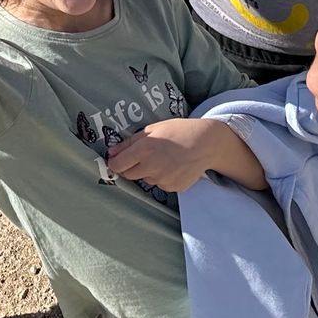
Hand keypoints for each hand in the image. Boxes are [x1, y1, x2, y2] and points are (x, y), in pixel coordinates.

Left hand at [107, 118, 245, 193]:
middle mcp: (151, 166)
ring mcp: (163, 179)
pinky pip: (160, 184)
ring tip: (164, 158)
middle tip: (143, 156)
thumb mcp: (152, 129)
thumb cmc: (178, 131)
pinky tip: (173, 166)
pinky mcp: (173, 187)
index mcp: (144, 149)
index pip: (117, 165)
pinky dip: (162, 177)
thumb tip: (111, 153)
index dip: (115, 163)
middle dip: (130, 167)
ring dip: (148, 171)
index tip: (117, 160)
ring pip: (145, 179)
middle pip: (128, 175)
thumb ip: (130, 142)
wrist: (206, 143)